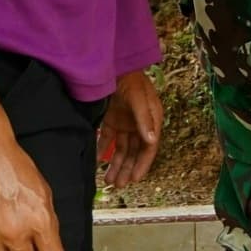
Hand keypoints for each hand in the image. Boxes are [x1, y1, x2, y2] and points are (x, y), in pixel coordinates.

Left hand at [98, 71, 163, 189]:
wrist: (113, 65)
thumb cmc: (130, 80)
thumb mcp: (138, 99)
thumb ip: (144, 119)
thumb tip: (152, 141)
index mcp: (152, 121)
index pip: (148, 148)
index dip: (142, 165)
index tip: (134, 180)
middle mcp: (140, 125)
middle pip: (134, 152)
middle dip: (127, 169)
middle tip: (118, 185)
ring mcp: (125, 123)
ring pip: (121, 149)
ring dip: (116, 164)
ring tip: (108, 181)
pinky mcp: (111, 120)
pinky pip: (108, 140)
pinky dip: (103, 150)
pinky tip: (98, 162)